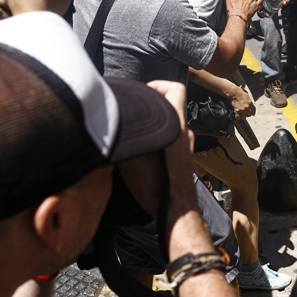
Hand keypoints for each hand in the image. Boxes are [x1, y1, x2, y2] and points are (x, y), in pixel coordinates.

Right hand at [116, 80, 193, 220]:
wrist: (175, 212)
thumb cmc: (156, 187)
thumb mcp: (131, 159)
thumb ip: (125, 137)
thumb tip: (109, 125)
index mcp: (176, 126)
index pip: (176, 89)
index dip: (158, 84)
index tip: (141, 93)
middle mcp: (185, 133)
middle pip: (171, 105)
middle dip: (151, 105)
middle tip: (133, 112)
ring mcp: (188, 146)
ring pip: (171, 124)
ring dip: (156, 124)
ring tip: (136, 133)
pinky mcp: (185, 158)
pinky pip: (173, 139)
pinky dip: (160, 139)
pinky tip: (143, 151)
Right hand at [228, 85, 254, 119]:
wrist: (234, 92)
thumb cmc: (239, 92)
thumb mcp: (247, 95)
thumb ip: (248, 99)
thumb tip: (248, 101)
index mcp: (250, 103)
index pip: (253, 110)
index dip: (253, 113)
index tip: (252, 114)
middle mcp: (247, 107)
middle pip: (249, 114)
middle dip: (247, 114)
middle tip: (244, 114)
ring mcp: (242, 109)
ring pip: (244, 117)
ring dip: (242, 116)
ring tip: (240, 115)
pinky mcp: (237, 111)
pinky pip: (238, 117)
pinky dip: (237, 117)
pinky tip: (237, 116)